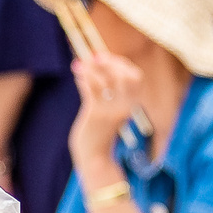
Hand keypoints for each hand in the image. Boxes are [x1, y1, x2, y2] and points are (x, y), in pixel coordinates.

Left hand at [67, 52, 143, 167]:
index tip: (105, 57)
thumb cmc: (99, 129)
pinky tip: (77, 75)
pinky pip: (91, 90)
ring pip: (105, 80)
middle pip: (125, 76)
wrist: (94, 155)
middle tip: (93, 56)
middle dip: (110, 62)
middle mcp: (126, 107)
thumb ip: (105, 90)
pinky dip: (83, 79)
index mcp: (132, 105)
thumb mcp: (107, 109)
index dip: (122, 64)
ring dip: (90, 69)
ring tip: (78, 65)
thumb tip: (92, 63)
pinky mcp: (97, 115)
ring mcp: (112, 111)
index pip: (136, 77)